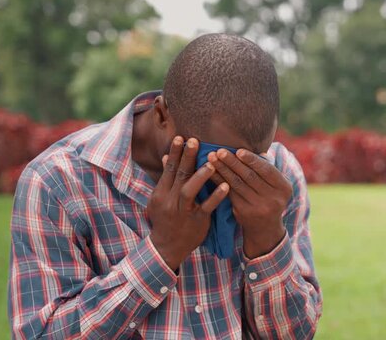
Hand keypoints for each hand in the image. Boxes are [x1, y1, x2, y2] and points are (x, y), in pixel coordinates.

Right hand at [148, 137, 228, 269]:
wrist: (167, 247)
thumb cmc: (165, 219)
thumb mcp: (159, 199)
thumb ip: (165, 179)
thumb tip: (166, 157)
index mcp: (161, 193)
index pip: (168, 170)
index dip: (175, 153)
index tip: (181, 138)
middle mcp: (170, 201)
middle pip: (179, 176)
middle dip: (186, 158)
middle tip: (195, 141)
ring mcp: (184, 211)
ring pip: (190, 191)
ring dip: (200, 176)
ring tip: (211, 163)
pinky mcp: (197, 221)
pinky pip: (207, 207)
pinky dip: (216, 197)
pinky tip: (226, 186)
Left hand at [208, 148, 291, 257]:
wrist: (266, 228)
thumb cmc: (270, 198)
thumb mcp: (276, 186)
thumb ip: (268, 169)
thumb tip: (260, 151)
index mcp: (284, 188)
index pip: (266, 170)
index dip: (252, 160)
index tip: (238, 151)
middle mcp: (273, 199)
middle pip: (250, 176)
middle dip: (233, 162)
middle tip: (219, 151)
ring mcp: (258, 207)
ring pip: (237, 184)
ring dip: (223, 169)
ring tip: (212, 158)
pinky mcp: (244, 212)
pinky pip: (229, 193)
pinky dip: (219, 181)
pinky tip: (211, 172)